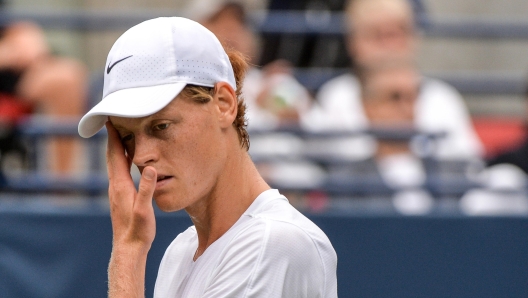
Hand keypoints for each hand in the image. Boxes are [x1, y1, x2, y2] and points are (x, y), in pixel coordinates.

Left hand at [105, 121, 156, 250]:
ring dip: (117, 149)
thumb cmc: (138, 230)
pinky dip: (121, 161)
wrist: (128, 248)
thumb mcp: (144, 209)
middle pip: (112, 157)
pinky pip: (119, 173)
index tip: (110, 121)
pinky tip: (128, 162)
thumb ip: (147, 189)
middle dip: (114, 139)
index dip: (113, 138)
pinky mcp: (119, 197)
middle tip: (115, 122)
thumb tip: (149, 168)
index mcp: (120, 185)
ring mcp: (115, 192)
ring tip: (122, 136)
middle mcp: (114, 186)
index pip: (115, 156)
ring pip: (115, 165)